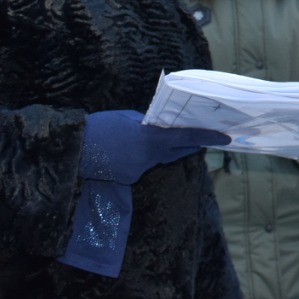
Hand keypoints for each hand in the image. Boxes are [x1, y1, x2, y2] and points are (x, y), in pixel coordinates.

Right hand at [81, 110, 231, 183]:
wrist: (72, 147)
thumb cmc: (100, 127)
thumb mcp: (129, 119)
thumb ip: (149, 125)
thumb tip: (161, 129)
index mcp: (152, 138)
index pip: (187, 138)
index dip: (208, 137)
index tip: (226, 138)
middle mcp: (149, 158)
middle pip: (178, 151)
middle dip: (190, 145)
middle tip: (202, 139)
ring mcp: (139, 170)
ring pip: (157, 159)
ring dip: (157, 150)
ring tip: (138, 139)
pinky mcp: (129, 179)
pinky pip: (140, 166)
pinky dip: (136, 158)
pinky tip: (121, 152)